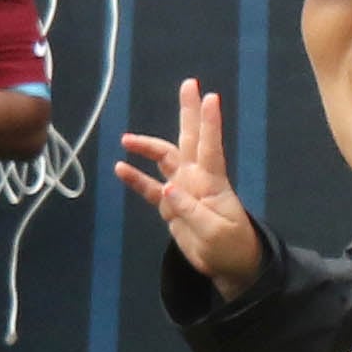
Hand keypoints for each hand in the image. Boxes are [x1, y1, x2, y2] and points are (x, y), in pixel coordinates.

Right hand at [115, 81, 262, 292]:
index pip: (210, 146)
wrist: (227, 267)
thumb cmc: (231, 247)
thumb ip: (192, 211)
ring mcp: (183, 189)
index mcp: (212, 182)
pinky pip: (150, 188)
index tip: (210, 97)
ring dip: (148, 146)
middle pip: (189, 139)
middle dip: (188, 112)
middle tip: (188, 84)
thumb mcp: (215, 233)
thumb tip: (168, 190)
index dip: (209, 123)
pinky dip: (136, 179)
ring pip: (165, 158)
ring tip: (127, 139)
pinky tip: (120, 168)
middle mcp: (197, 178)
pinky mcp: (171, 206)